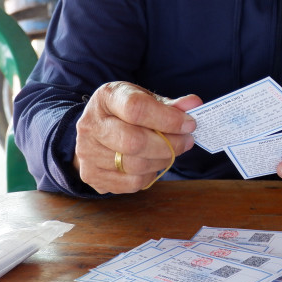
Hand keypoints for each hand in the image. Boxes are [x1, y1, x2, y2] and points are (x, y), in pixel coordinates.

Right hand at [73, 81, 199, 193]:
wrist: (97, 129)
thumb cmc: (125, 112)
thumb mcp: (146, 99)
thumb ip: (170, 104)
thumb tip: (194, 104)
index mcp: (106, 97)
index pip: (136, 109)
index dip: (168, 119)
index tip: (189, 124)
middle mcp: (90, 124)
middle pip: (134, 142)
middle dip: (169, 144)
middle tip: (186, 141)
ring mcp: (87, 152)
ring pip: (135, 165)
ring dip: (162, 160)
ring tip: (172, 151)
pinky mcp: (91, 175)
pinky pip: (131, 183)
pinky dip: (149, 175)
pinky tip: (153, 163)